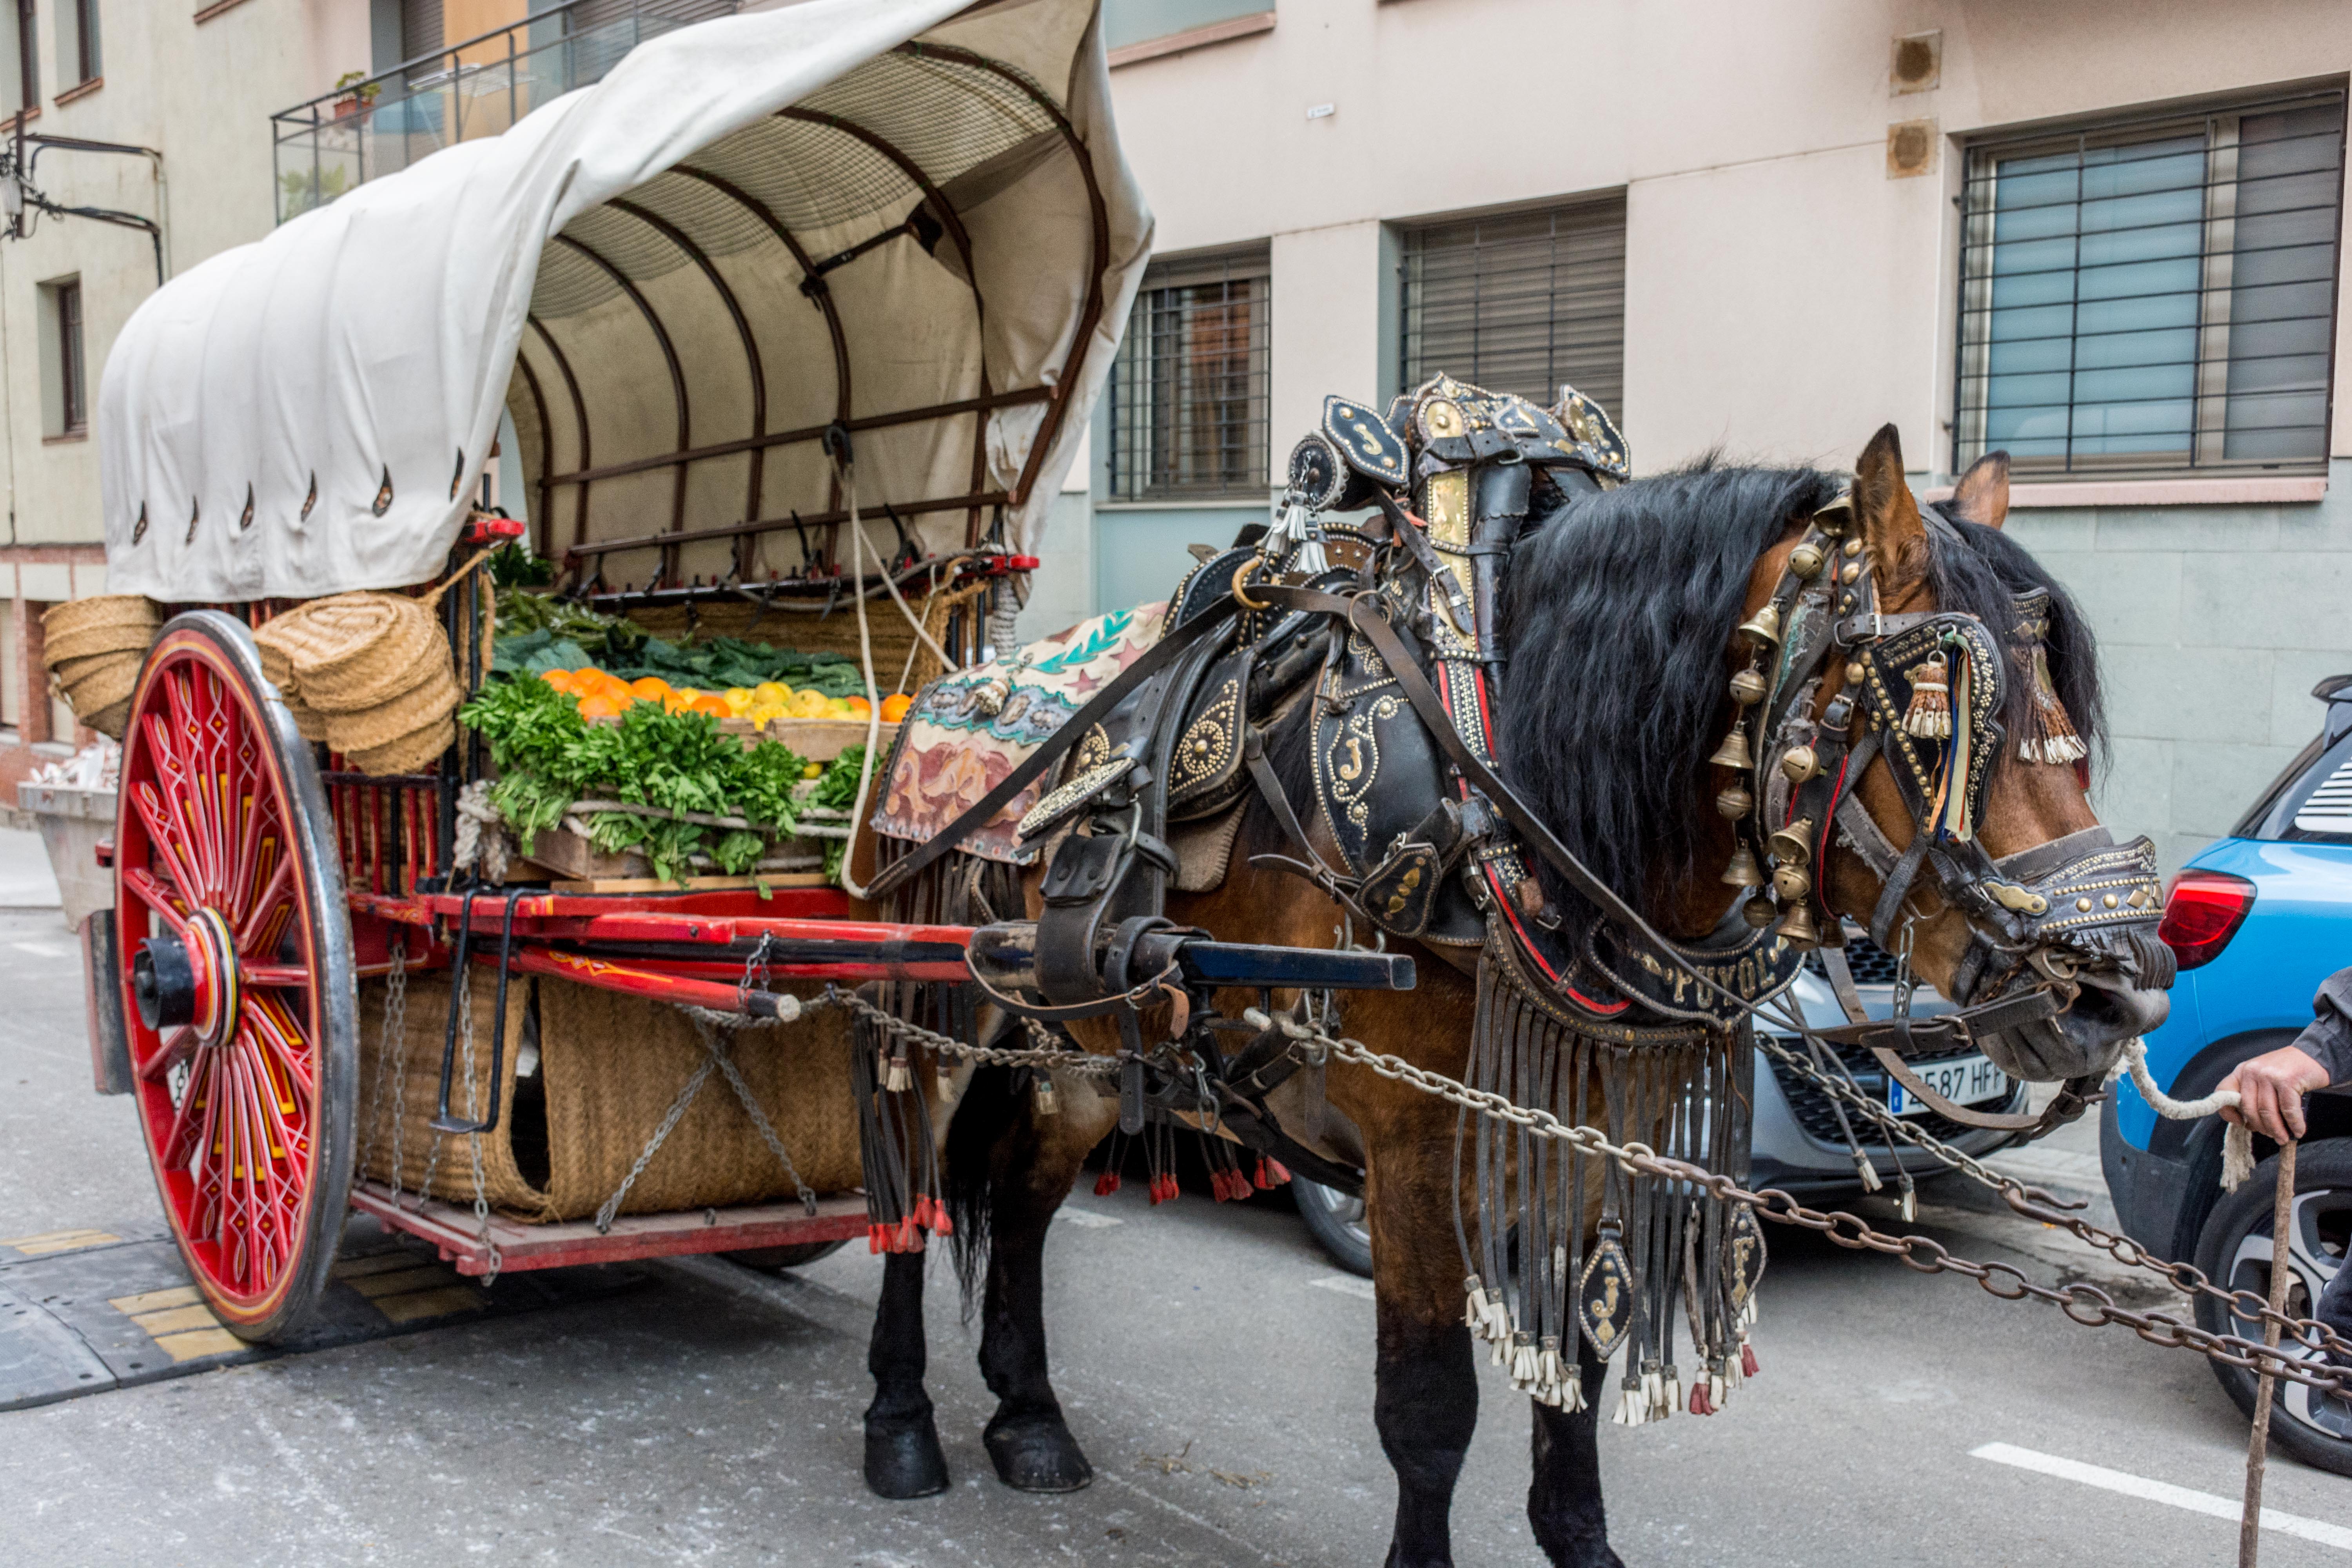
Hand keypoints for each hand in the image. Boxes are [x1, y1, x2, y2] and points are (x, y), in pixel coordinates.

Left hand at [2217, 1046, 2332, 1141]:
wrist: (2313, 1057)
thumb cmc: (2286, 1073)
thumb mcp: (2262, 1079)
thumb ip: (2252, 1096)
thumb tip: (2248, 1125)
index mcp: (2241, 1072)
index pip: (2222, 1092)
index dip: (2227, 1112)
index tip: (2240, 1124)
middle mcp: (2251, 1071)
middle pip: (2248, 1108)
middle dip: (2260, 1127)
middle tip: (2272, 1136)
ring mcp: (2268, 1075)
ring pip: (2267, 1112)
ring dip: (2277, 1130)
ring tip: (2283, 1138)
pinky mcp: (2287, 1080)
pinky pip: (2287, 1110)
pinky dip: (2294, 1124)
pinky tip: (2298, 1131)